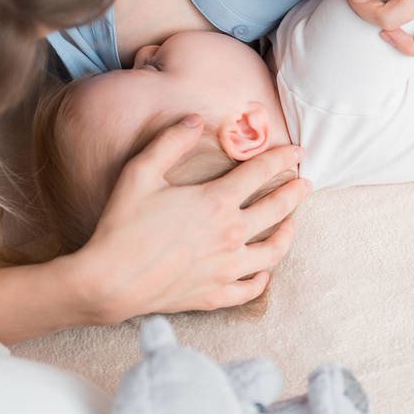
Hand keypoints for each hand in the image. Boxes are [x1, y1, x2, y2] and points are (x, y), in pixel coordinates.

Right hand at [63, 115, 310, 322]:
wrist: (108, 281)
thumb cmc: (122, 225)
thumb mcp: (140, 172)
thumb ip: (170, 142)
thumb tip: (194, 118)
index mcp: (216, 201)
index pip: (261, 172)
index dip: (283, 157)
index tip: (298, 151)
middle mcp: (230, 234)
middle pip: (277, 209)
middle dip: (296, 193)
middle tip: (305, 184)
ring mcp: (226, 268)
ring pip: (273, 251)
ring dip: (288, 233)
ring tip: (293, 222)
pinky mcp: (216, 294)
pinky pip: (251, 288)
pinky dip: (263, 278)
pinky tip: (265, 271)